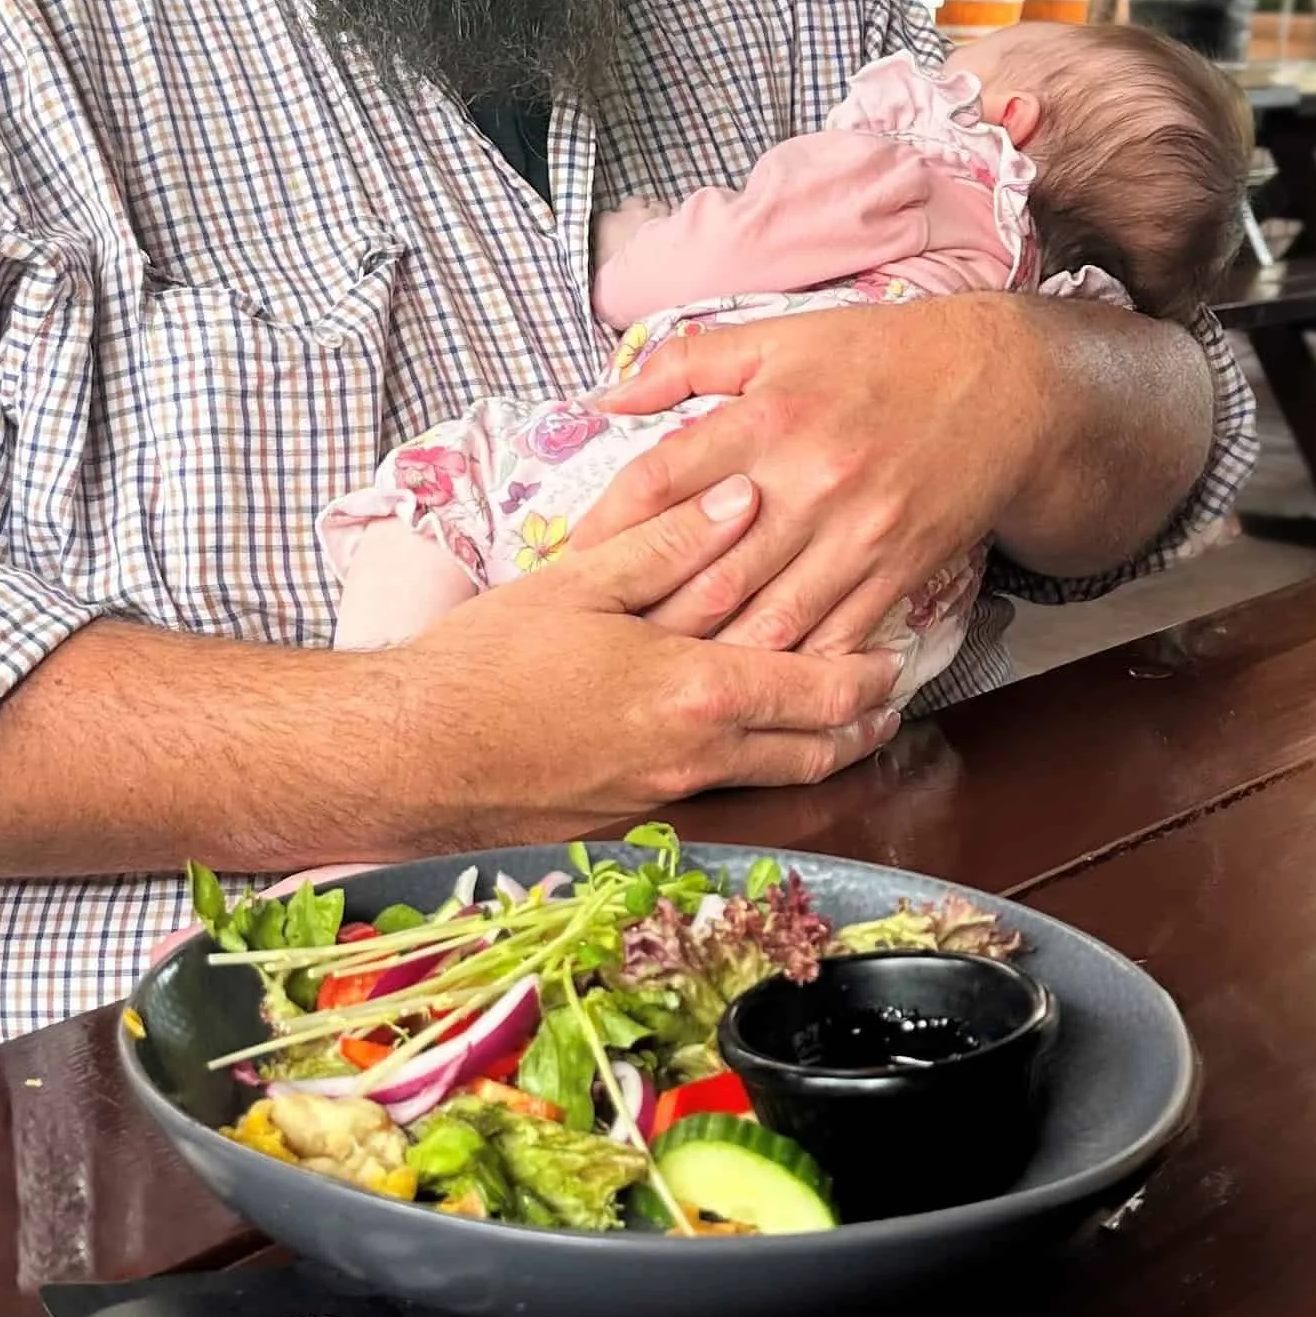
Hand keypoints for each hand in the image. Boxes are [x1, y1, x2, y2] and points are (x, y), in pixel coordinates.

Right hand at [388, 471, 902, 834]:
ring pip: (771, 779)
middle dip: (863, 723)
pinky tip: (738, 738)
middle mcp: (696, 756)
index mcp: (696, 690)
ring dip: (817, 751)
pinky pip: (718, 791)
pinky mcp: (631, 819)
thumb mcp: (580, 580)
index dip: (870, 674)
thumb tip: (745, 497)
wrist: (418, 754)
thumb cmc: (490, 661)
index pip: (820, 690)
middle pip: (814, 751)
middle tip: (889, 695)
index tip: (898, 654)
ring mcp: (665, 797)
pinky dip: (752, 764)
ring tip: (841, 724)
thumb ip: (669, 540)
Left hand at [572, 295, 1048, 657]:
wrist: (999, 385)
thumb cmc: (877, 356)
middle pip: (707, 570)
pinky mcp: (897, 573)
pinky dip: (792, 673)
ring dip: (711, 659)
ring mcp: (855, 537)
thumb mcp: (776, 337)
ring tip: (658, 684)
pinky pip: (834, 641)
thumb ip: (685, 363)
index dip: (606, 527)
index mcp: (765, 418)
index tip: (571, 560)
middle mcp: (806, 483)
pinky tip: (753, 693)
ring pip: (767, 623)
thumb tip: (605, 396)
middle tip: (596, 646)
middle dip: (648, 617)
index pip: (660, 482)